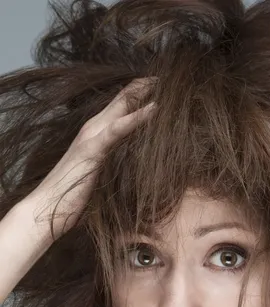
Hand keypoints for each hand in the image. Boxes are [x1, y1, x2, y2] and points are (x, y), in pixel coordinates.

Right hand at [22, 77, 156, 239]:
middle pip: (122, 100)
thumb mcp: (97, 177)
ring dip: (142, 94)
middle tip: (167, 76)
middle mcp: (92, 131)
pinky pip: (118, 129)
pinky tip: (154, 109)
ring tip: (164, 81)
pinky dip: (137, 118)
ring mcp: (91, 138)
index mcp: (94, 136)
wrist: (45, 209)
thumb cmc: (70, 197)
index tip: (161, 88)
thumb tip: (127, 169)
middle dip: (143, 87)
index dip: (138, 94)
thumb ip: (110, 166)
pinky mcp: (92, 150)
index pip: (120, 108)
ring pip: (121, 108)